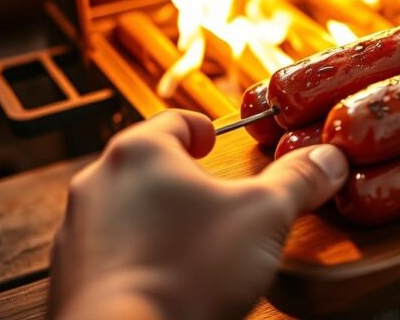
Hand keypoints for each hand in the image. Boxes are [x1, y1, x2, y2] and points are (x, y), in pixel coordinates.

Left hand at [49, 110, 347, 319]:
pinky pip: (110, 253)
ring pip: (125, 209)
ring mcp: (77, 231)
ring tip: (195, 244)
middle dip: (184, 180)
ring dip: (157, 219)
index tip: (216, 142)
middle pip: (148, 164)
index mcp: (141, 152)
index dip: (204, 130)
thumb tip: (328, 160)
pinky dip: (137, 257)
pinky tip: (168, 279)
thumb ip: (298, 180)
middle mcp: (98, 183)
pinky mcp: (71, 276)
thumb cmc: (188, 272)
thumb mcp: (265, 216)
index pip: (175, 120)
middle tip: (218, 198)